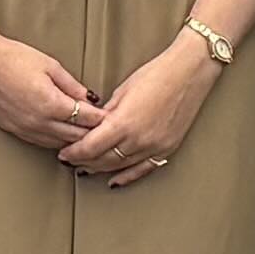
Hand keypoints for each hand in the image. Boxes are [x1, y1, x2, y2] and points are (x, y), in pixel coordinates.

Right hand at [0, 30, 102, 160]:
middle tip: (104, 129)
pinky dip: (56, 141)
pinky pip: (42, 142)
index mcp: (50, 103)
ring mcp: (25, 129)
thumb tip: (89, 99)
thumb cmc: (13, 58)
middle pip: (75, 136)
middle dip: (91, 133)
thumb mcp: (50, 66)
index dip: (100, 118)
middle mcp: (39, 121)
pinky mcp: (14, 130)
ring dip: (74, 140)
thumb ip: (72, 86)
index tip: (109, 116)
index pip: (85, 118)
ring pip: (59, 144)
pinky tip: (63, 135)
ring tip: (86, 134)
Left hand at [62, 30, 214, 184]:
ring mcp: (154, 146)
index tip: (65, 153)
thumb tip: (94, 127)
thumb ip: (107, 114)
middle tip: (71, 160)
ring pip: (120, 166)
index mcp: (124, 123)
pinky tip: (114, 181)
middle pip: (103, 159)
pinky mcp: (167, 148)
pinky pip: (143, 169)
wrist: (189, 72)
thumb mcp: (123, 91)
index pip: (90, 147)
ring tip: (87, 168)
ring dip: (101, 169)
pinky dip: (126, 176)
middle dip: (83, 161)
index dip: (74, 152)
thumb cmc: (157, 74)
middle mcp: (139, 139)